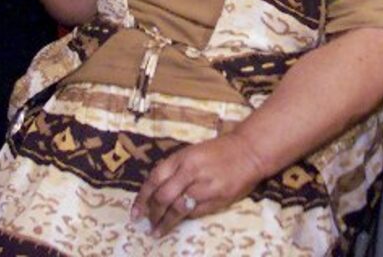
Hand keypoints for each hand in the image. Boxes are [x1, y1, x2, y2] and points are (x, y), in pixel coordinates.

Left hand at [130, 132, 263, 236]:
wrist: (247, 152)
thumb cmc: (217, 151)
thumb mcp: (191, 153)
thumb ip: (174, 169)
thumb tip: (155, 189)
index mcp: (181, 157)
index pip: (155, 179)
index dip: (142, 198)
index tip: (135, 212)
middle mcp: (190, 171)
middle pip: (163, 196)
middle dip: (152, 213)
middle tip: (146, 223)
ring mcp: (204, 186)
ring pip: (178, 208)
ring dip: (165, 222)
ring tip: (157, 231)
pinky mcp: (217, 199)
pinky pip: (195, 213)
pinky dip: (184, 219)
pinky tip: (177, 223)